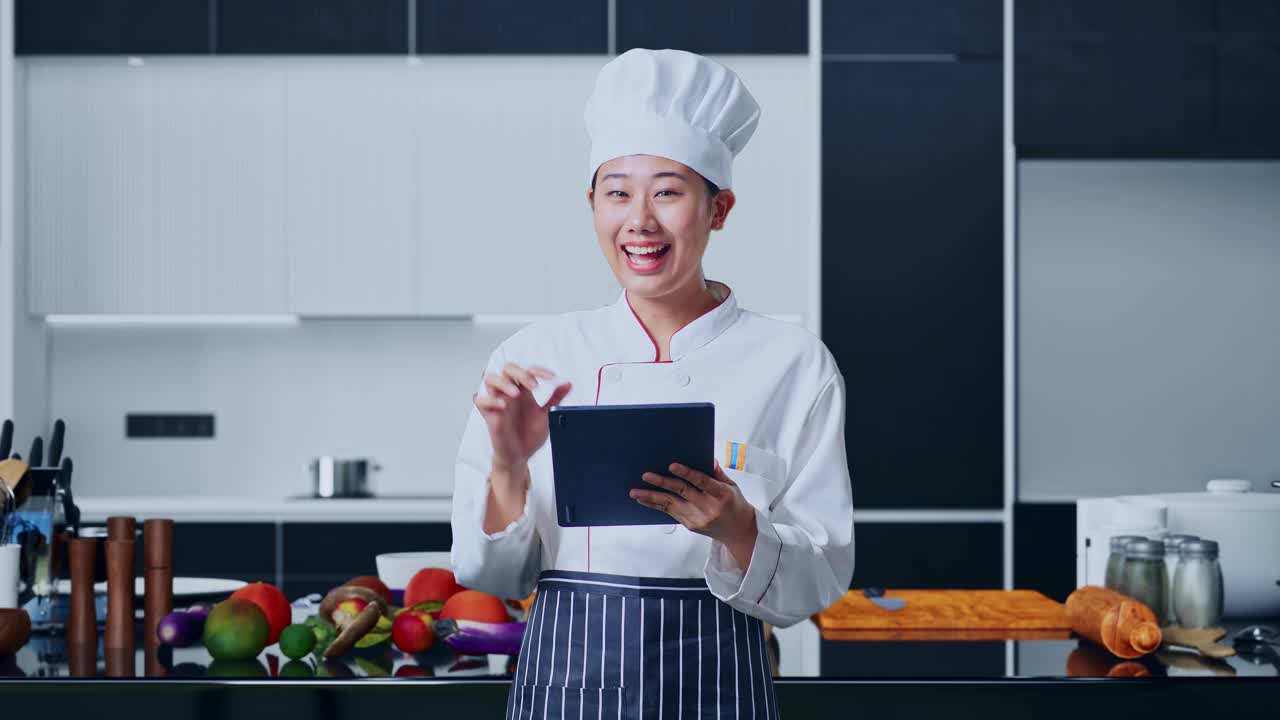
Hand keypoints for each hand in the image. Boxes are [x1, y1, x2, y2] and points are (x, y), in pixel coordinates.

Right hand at [473, 363, 571, 470]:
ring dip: (503, 383)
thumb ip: (556, 398)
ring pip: (491, 379)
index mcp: (524, 390)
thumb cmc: (530, 435)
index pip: (529, 370)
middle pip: (508, 369)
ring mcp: (498, 402)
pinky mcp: (489, 415)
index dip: (540, 371)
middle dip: (521, 373)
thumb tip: (568, 383)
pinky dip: (490, 400)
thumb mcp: (547, 415)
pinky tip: (503, 406)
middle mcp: (510, 392)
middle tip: (534, 386)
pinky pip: (481, 401)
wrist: (521, 456)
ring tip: (516, 394)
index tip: (552, 378)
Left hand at [630, 460, 758, 569]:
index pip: (702, 481)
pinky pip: (670, 513)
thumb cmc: (735, 504)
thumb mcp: (732, 486)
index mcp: (722, 495)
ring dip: (651, 497)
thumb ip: (718, 473)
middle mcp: (709, 508)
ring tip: (635, 492)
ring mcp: (698, 519)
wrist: (738, 532)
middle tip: (646, 475)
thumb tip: (709, 458)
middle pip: (682, 492)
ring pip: (671, 505)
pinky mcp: (690, 526)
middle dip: (662, 483)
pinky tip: (644, 500)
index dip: (686, 473)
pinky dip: (656, 506)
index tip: (672, 465)